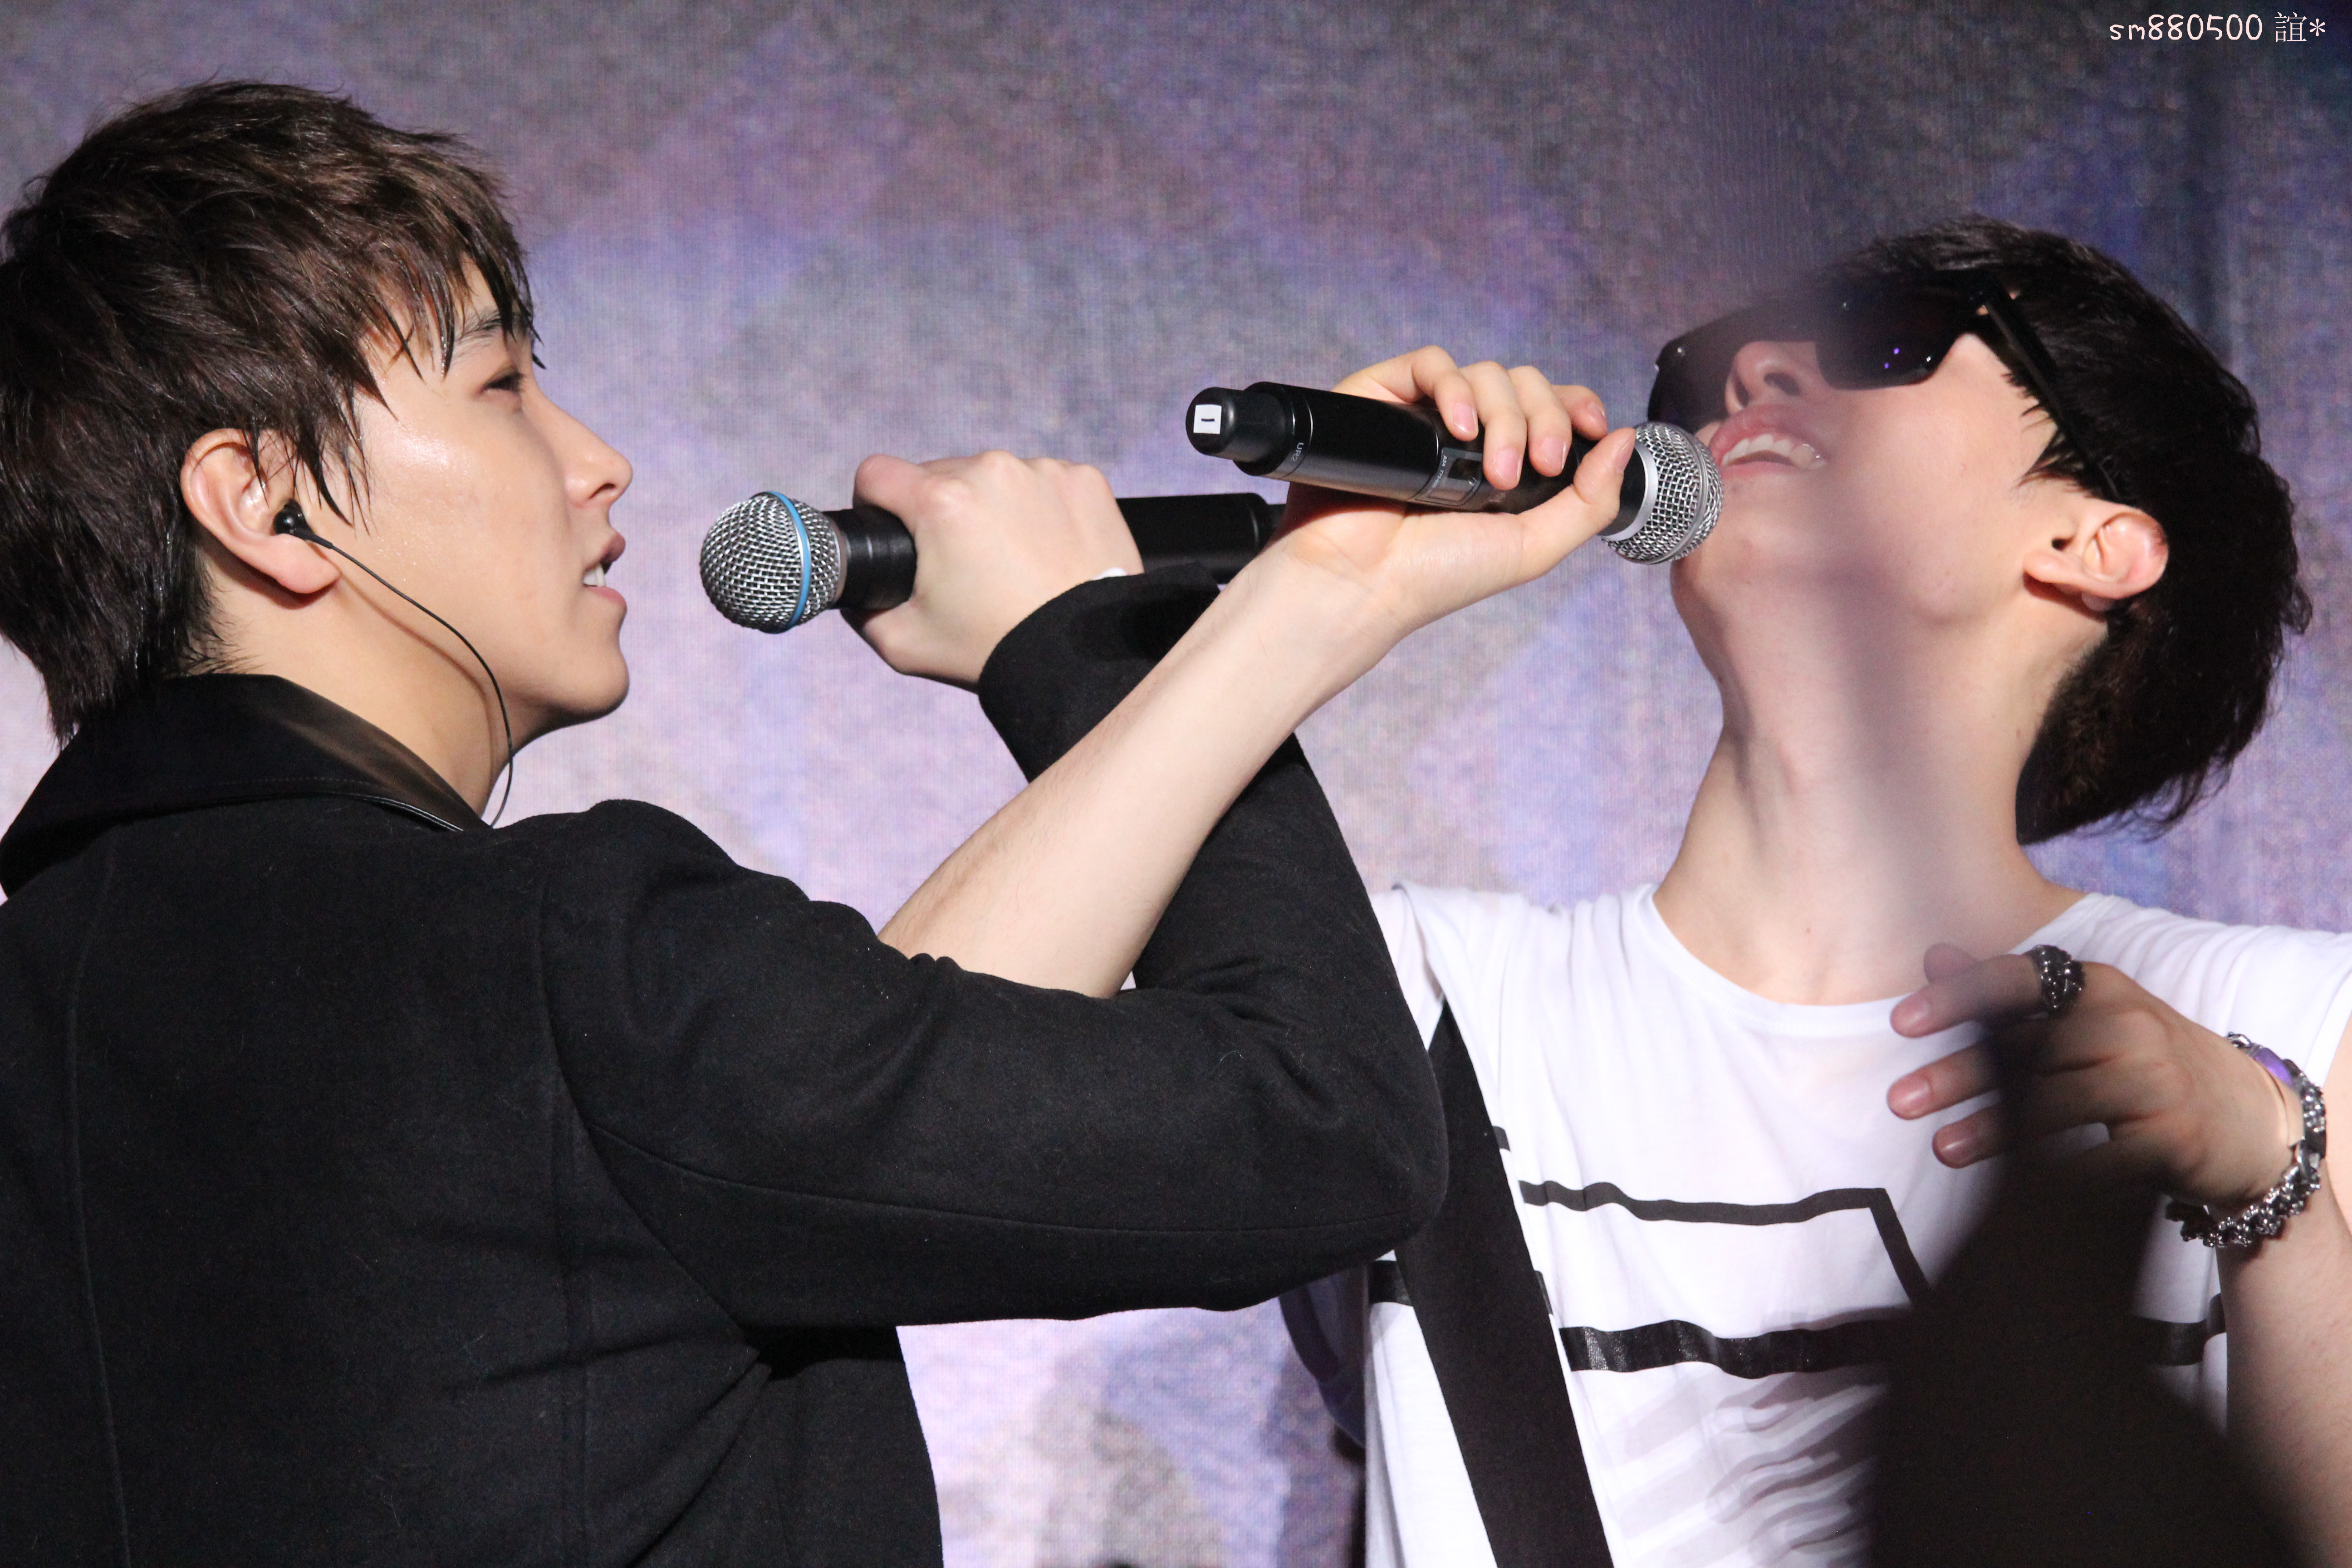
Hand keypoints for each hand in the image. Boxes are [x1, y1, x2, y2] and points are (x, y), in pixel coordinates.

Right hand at [847, 451, 1143, 685]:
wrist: (1084, 661)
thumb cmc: (994, 650)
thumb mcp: (904, 642)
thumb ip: (862, 607)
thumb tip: (851, 584)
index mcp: (942, 502)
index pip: (877, 473)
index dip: (872, 502)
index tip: (889, 527)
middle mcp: (992, 472)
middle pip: (939, 475)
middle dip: (939, 512)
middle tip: (962, 565)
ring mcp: (1044, 472)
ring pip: (993, 478)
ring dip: (991, 508)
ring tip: (1010, 562)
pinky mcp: (1085, 480)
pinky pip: (1042, 483)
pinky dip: (1039, 510)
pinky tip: (1045, 551)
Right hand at [1252, 346, 1637, 647]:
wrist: (1362, 582)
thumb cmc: (1436, 576)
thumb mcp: (1534, 547)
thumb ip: (1590, 499)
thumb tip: (1625, 438)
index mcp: (1503, 465)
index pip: (1551, 409)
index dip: (1576, 406)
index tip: (1592, 428)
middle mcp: (1466, 435)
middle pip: (1526, 385)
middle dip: (1544, 420)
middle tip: (1536, 468)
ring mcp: (1424, 414)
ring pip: (1487, 372)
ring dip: (1504, 415)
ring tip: (1493, 472)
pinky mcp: (1383, 396)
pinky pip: (1432, 362)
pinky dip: (1456, 386)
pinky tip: (1458, 428)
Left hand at [1886, 943, 2304, 1206]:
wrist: (2247, 1120)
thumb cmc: (2140, 1063)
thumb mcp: (2083, 1016)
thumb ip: (2007, 993)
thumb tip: (1934, 954)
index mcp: (2100, 987)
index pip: (2020, 980)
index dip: (1959, 997)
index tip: (1900, 1023)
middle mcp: (2130, 1025)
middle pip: (2029, 1048)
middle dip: (1960, 1075)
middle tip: (1899, 1101)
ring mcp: (2157, 1082)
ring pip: (2057, 1104)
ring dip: (1993, 1130)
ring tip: (1941, 1149)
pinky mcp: (2174, 1137)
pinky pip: (2099, 1159)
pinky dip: (2052, 1176)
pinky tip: (2009, 1194)